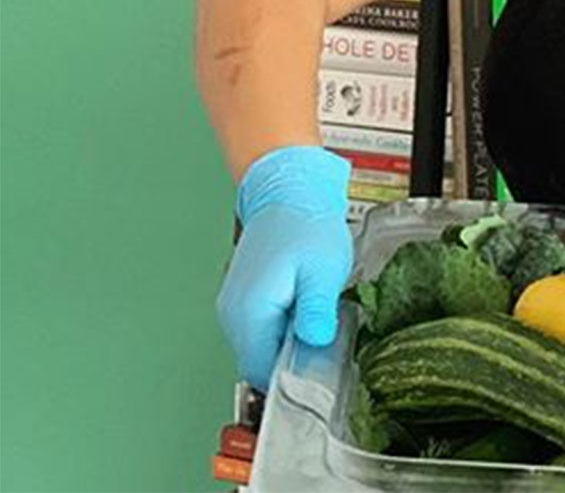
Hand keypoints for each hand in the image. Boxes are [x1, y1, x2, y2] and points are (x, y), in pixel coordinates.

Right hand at [216, 146, 352, 390]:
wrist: (288, 191)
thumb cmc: (306, 225)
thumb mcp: (322, 273)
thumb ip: (316, 314)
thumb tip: (314, 345)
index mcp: (250, 313)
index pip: (263, 371)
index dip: (294, 376)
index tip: (322, 368)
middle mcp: (234, 314)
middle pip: (260, 361)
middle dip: (293, 359)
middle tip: (326, 340)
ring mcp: (235, 304)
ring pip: (261, 345)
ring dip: (288, 342)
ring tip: (316, 317)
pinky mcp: (244, 296)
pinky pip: (261, 327)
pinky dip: (282, 327)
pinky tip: (304, 306)